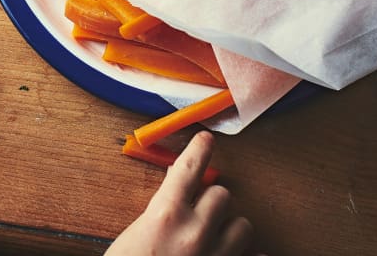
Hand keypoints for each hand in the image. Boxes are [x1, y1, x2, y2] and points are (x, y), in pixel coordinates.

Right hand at [105, 132, 255, 255]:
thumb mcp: (133, 237)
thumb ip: (159, 216)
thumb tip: (174, 204)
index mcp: (166, 214)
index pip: (188, 167)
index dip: (199, 149)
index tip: (207, 139)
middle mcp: (196, 231)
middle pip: (222, 194)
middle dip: (213, 199)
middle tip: (203, 208)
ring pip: (243, 225)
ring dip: (232, 227)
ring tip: (218, 236)